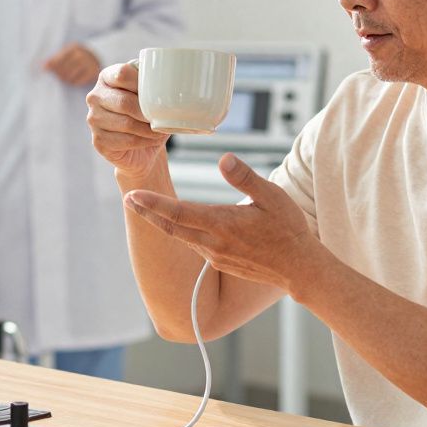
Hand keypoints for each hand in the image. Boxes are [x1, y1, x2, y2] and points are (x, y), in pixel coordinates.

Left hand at [45, 42, 101, 85]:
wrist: (99, 57)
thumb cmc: (78, 57)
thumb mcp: (67, 54)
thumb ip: (54, 59)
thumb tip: (43, 67)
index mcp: (74, 48)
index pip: (57, 61)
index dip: (52, 68)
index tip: (48, 70)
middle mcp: (82, 54)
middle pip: (62, 70)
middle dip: (59, 75)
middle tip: (61, 75)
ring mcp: (89, 63)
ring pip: (69, 77)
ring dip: (66, 79)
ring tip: (68, 77)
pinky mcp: (94, 73)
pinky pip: (78, 82)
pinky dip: (75, 83)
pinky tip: (76, 79)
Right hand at [86, 61, 169, 177]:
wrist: (142, 148)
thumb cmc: (147, 116)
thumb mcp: (151, 96)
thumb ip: (155, 85)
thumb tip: (172, 84)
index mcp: (107, 78)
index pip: (122, 74)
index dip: (141, 83)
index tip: (157, 93)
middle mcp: (95, 97)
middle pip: (124, 102)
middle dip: (147, 112)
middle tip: (160, 117)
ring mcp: (93, 119)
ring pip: (126, 124)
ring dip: (148, 129)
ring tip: (159, 131)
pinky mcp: (98, 141)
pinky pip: (126, 141)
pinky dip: (144, 141)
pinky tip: (150, 140)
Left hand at [123, 153, 326, 291]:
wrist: (299, 268)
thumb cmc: (288, 230)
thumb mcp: (272, 196)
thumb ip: (245, 177)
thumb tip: (223, 158)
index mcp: (222, 224)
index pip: (179, 212)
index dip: (153, 204)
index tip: (132, 195)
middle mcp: (213, 243)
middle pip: (171, 227)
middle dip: (147, 213)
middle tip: (128, 199)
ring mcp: (216, 255)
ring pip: (181, 237)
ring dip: (161, 222)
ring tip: (145, 209)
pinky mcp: (221, 262)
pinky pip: (194, 245)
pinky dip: (180, 232)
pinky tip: (178, 225)